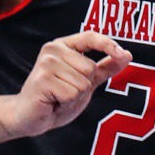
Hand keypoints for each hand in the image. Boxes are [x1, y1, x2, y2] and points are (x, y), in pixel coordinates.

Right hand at [8, 32, 131, 138]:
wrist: (27, 118)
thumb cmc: (56, 98)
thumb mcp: (85, 82)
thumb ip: (105, 68)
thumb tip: (127, 54)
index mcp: (64, 45)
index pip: (90, 36)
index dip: (108, 44)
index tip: (123, 54)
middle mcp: (53, 49)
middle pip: (90, 68)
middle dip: (84, 88)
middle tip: (65, 93)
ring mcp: (47, 63)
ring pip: (83, 84)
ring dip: (74, 98)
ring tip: (58, 98)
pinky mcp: (43, 80)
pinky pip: (72, 94)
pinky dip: (67, 104)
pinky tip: (53, 103)